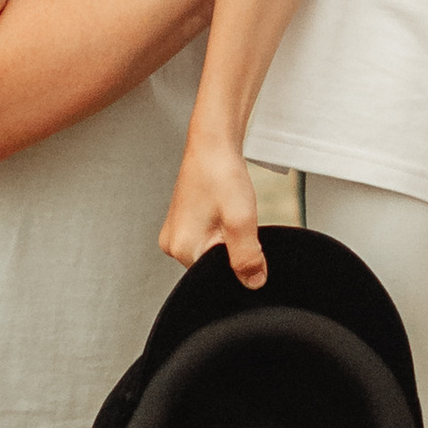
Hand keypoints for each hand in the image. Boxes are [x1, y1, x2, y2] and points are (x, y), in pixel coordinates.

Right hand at [161, 128, 267, 287]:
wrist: (213, 144)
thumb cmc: (221, 173)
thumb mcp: (241, 220)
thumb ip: (247, 258)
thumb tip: (254, 283)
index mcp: (182, 248)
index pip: (214, 278)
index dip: (237, 266)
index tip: (245, 242)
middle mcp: (173, 244)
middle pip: (212, 267)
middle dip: (232, 252)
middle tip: (238, 223)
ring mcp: (176, 233)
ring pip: (211, 253)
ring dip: (228, 241)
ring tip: (230, 213)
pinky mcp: (184, 223)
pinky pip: (207, 240)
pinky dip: (222, 232)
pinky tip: (226, 214)